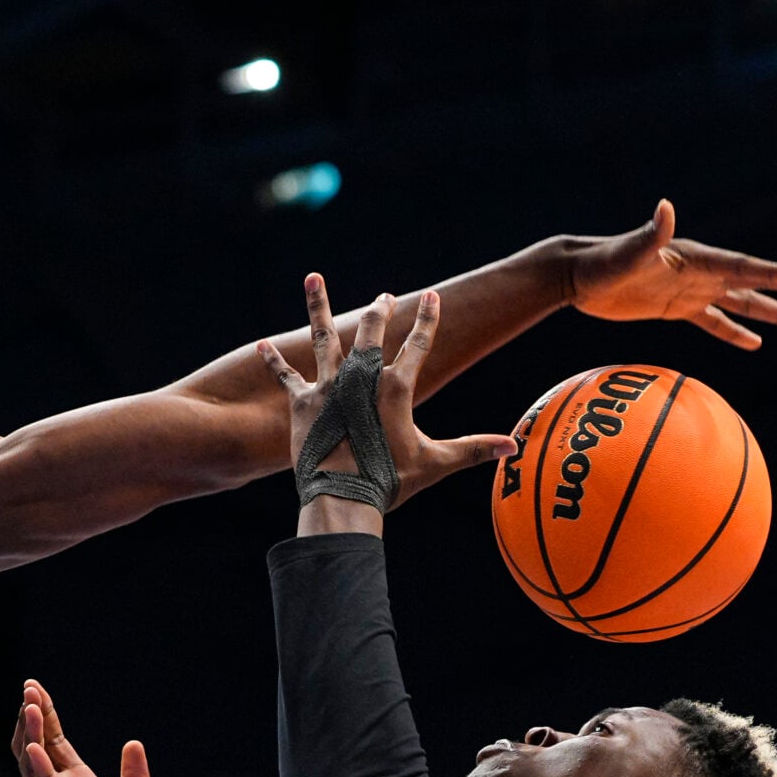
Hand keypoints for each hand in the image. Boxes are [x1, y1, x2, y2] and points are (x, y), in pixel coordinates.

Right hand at [12, 682, 158, 776]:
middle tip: (27, 689)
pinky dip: (39, 773)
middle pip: (39, 748)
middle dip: (32, 719)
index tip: (35, 689)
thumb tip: (133, 744)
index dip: (46, 717)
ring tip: (27, 707)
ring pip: (34, 767)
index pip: (56, 744)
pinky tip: (34, 751)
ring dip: (30, 736)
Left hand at [257, 276, 517, 512]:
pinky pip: (286, 376)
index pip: (418, 344)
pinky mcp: (302, 403)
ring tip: (313, 278)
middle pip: (371, 332)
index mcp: (395, 387)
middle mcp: (360, 377)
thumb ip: (474, 449)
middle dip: (380, 311)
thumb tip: (515, 447)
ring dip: (318, 306)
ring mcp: (328, 386)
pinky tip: (262, 344)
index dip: (427, 318)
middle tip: (384, 297)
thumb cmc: (390, 481)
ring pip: (324, 337)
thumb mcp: (436, 462)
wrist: (343, 497)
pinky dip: (274, 361)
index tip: (432, 297)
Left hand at [569, 199, 776, 349]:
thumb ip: (649, 236)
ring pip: (742, 303)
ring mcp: (692, 290)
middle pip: (756, 280)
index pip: (744, 266)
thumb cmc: (601, 263)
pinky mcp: (677, 308)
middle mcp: (701, 272)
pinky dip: (734, 332)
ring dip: (774, 311)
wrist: (578, 275)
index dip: (776, 272)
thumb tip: (665, 208)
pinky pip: (713, 322)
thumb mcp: (626, 254)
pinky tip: (756, 343)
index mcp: (696, 259)